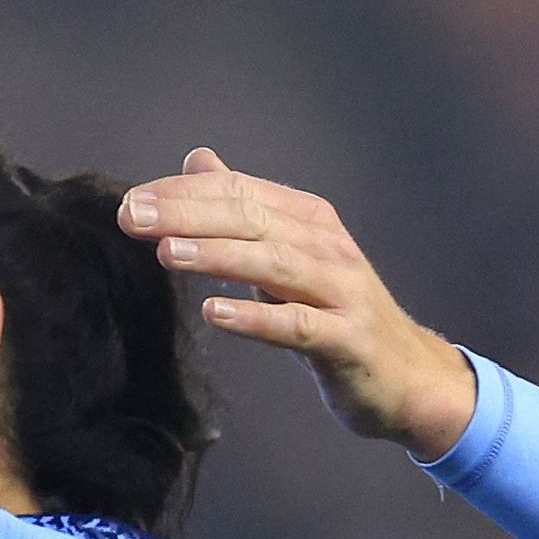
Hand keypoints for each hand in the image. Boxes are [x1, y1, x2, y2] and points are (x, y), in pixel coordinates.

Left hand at [120, 151, 478, 454]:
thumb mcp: (290, 255)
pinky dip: (256, 317)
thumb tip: (199, 161)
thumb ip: (244, 211)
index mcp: (309, 220)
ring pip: (274, 263)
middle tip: (131, 217)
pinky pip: (298, 325)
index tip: (131, 201)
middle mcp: (327, 247)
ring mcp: (341, 292)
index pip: (239, 192)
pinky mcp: (347, 340)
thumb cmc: (337, 315)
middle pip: (251, 219)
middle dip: (188, 215)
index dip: (183, 193)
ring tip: (166, 254)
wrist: (408, 377)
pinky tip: (216, 314)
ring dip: (218, 255)